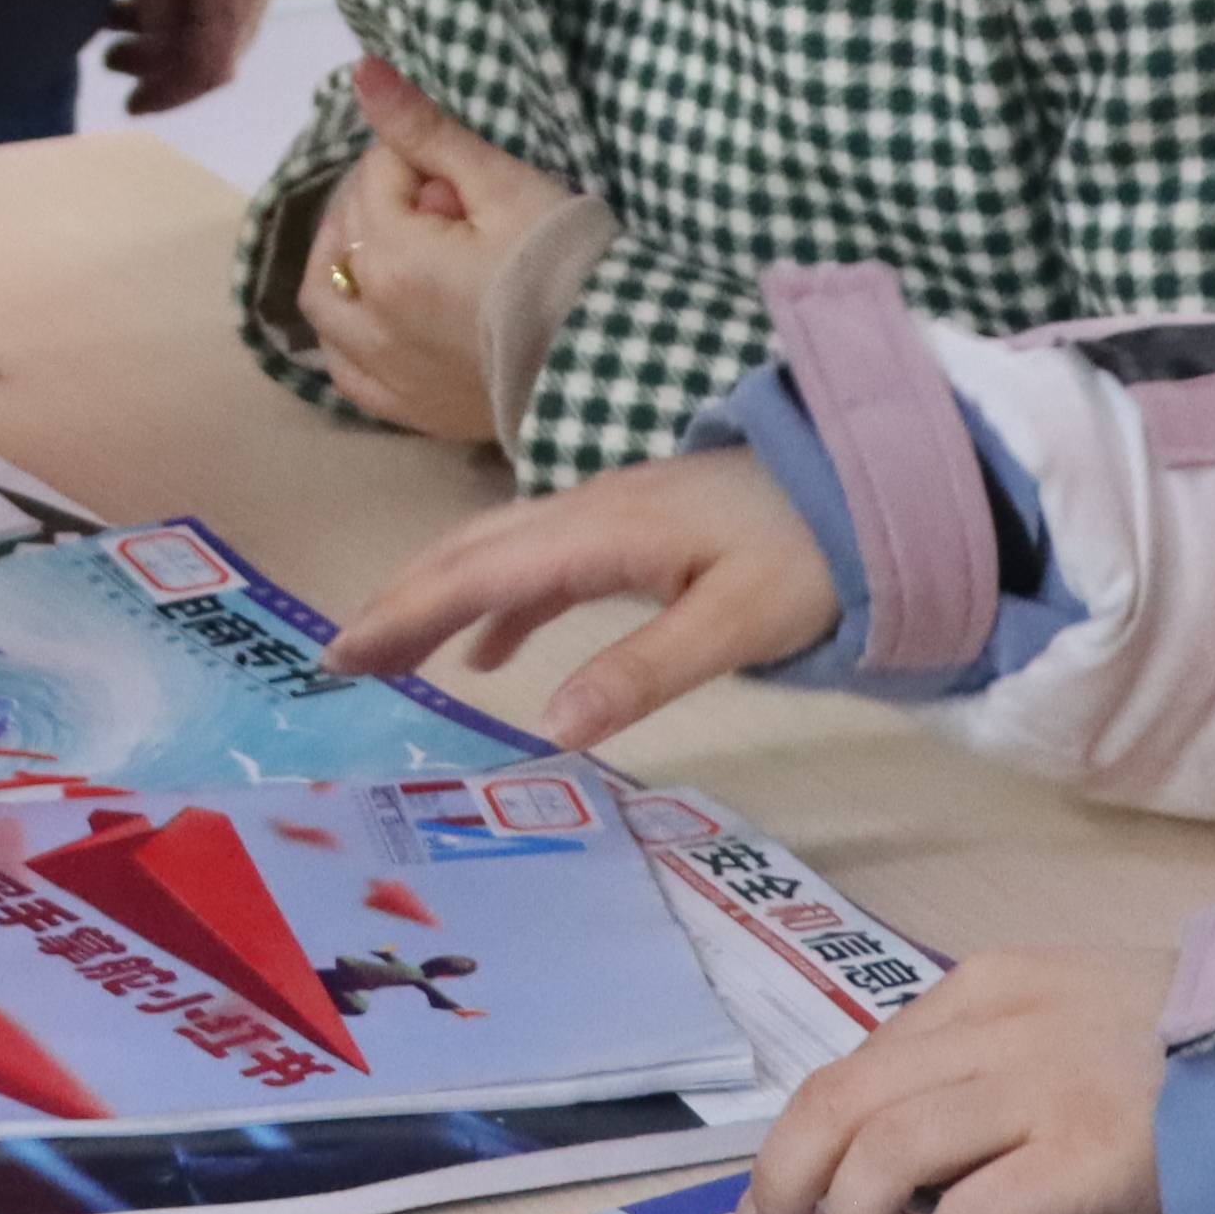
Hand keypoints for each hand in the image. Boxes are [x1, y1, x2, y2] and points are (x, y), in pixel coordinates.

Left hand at [290, 62, 570, 447]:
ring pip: (325, 303)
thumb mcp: (504, 186)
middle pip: (350, 231)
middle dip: (382, 199)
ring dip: (342, 263)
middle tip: (437, 195)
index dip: (415, 155)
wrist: (615, 358)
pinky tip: (368, 318)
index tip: (459, 165)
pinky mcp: (409, 409)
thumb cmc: (564, 262)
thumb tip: (362, 71)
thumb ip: (426, 131)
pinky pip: (346, 372)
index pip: (377, 175)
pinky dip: (345, 337)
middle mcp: (370, 317)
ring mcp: (385, 369)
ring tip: (385, 245)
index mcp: (391, 256)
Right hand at [323, 443, 840, 747]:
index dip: (405, 614)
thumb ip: (643, 671)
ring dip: (436, 595)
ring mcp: (610, 512)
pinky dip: (496, 600)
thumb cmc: (815, 553)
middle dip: (399, 602)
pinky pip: (539, 559)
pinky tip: (487, 653)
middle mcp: (591, 510)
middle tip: (340, 660)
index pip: (479, 573)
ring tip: (390, 654)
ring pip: (497, 549)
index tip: (343, 656)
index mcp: (604, 531)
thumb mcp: (739, 623)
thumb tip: (550, 730)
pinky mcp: (634, 526)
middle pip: (470, 550)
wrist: (875, 483)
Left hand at [741, 948, 1174, 1213]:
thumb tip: (901, 1170)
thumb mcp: (1070, 1031)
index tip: (788, 1188)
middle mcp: (1000, 1025)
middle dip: (789, 1175)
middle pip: (843, 1098)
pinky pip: (973, 1210)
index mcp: (990, 988)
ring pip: (886, 1148)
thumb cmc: (1190, 1063)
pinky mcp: (1090, 1153)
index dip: (803, 1134)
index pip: (859, 1061)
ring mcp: (1044, 1086)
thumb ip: (987, 1076)